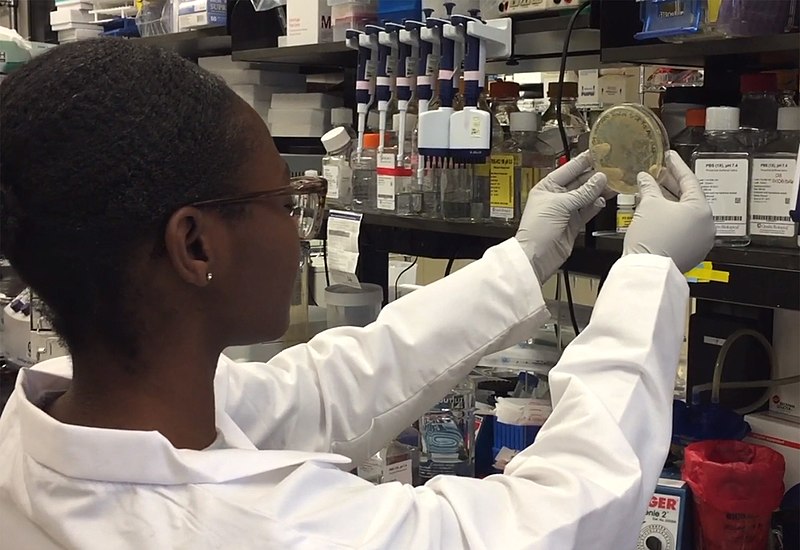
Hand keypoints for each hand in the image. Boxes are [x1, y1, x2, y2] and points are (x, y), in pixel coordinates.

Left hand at [516, 152, 607, 283]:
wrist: (536, 256)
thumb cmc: (537, 230)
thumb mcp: (560, 205)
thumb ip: (582, 193)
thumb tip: (599, 179)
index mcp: (547, 187)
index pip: (568, 169)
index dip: (584, 160)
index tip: (599, 151)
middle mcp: (556, 197)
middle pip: (579, 182)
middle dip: (595, 176)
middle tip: (612, 170)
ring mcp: (565, 211)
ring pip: (585, 197)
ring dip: (598, 191)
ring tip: (612, 184)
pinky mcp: (572, 224)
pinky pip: (586, 211)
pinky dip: (595, 205)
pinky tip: (602, 200)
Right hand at [623, 151, 714, 272]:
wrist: (647, 270)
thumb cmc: (651, 238)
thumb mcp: (648, 205)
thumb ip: (649, 187)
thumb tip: (646, 178)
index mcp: (701, 209)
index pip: (689, 180)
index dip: (676, 166)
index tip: (669, 157)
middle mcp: (707, 225)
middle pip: (689, 198)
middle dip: (671, 185)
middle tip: (658, 173)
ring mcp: (702, 240)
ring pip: (686, 215)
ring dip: (670, 203)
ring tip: (654, 193)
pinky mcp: (693, 252)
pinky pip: (684, 229)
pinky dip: (672, 219)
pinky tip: (657, 213)